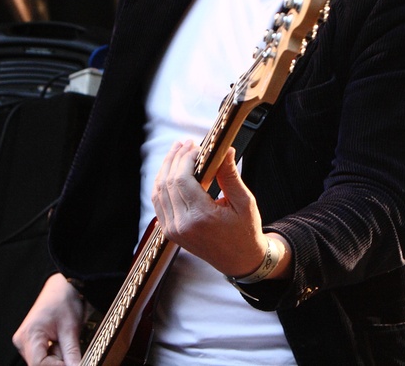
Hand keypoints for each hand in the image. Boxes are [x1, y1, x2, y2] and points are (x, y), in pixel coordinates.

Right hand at [12, 273, 84, 365]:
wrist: (62, 287)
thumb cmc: (64, 301)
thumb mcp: (71, 329)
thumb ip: (72, 354)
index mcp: (29, 335)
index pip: (39, 365)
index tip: (71, 363)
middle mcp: (22, 340)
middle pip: (39, 365)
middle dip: (57, 362)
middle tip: (69, 349)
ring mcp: (25, 342)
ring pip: (41, 362)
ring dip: (56, 359)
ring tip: (64, 341)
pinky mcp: (30, 343)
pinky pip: (42, 356)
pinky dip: (53, 355)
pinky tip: (60, 343)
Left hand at [151, 142, 289, 279]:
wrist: (240, 261)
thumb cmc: (245, 231)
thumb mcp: (244, 202)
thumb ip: (230, 175)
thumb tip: (224, 149)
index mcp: (201, 217)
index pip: (182, 180)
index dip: (185, 158)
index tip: (196, 146)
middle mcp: (182, 225)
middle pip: (167, 183)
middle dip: (175, 159)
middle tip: (186, 143)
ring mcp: (173, 230)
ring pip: (158, 192)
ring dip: (166, 169)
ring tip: (177, 152)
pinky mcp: (170, 232)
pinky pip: (159, 203)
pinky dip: (162, 184)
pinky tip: (171, 172)